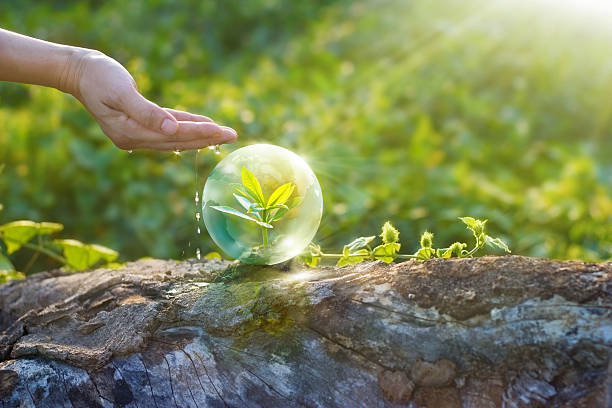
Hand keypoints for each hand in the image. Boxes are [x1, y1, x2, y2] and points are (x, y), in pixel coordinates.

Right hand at [66, 51, 236, 149]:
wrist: (79, 71)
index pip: (172, 136)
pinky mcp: (137, 126)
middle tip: (233, 135)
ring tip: (223, 133)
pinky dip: (185, 127)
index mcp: (129, 133)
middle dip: (206, 139)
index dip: (198, 134)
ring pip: (174, 138)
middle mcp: (133, 139)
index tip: (221, 131)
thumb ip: (146, 113)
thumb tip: (172, 130)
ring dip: (199, 135)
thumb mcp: (121, 92)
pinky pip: (167, 129)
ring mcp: (135, 135)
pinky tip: (202, 126)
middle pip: (177, 142)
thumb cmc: (99, 77)